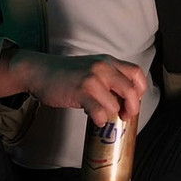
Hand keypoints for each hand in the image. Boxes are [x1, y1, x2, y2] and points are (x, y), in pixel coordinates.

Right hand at [0, 49, 147, 126]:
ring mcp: (93, 79)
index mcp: (109, 61)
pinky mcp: (81, 91)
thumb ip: (109, 79)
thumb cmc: (66, 74)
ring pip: (115, 105)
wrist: (40, 71)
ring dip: (109, 114)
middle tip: (125, 115)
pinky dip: (99, 119)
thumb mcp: (92, 68)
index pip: (137, 73)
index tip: (134, 101)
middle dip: (132, 108)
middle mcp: (104, 67)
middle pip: (132, 90)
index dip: (140, 90)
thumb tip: (125, 101)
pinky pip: (100, 112)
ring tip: (99, 112)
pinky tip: (93, 117)